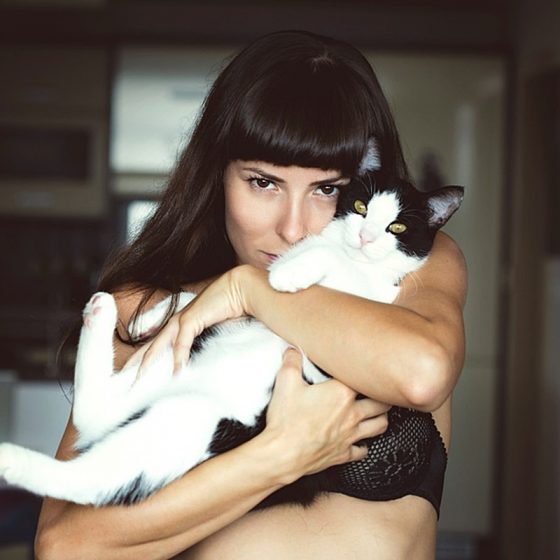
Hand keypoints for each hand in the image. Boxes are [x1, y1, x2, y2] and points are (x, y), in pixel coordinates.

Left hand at [136, 267, 248, 373]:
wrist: (239, 289)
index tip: (137, 379)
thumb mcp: (212, 331)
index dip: (144, 362)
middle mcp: (175, 323)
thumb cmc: (229, 309)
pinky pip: (181, 343)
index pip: (155, 347)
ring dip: (148, 365)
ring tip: (141, 382)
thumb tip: (200, 365)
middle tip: (127, 386)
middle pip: (148, 348)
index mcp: (178, 326)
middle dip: (136, 367)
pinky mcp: (190, 319)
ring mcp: (180, 320)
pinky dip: (179, 358)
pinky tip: (178, 373)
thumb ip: (204, 345)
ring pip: (157, 346)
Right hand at [264, 348, 389, 479]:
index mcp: (341, 393)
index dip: (368, 373)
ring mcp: (350, 435)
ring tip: (379, 412)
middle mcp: (351, 414)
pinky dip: (364, 446)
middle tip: (381, 391)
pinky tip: (360, 442)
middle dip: (383, 396)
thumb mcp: (286, 382)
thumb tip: (293, 350)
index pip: (366, 379)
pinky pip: (362, 451)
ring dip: (381, 418)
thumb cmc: (286, 420)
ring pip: (379, 426)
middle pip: (381, 404)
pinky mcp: (343, 454)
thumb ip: (292, 361)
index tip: (366, 369)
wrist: (282, 454)